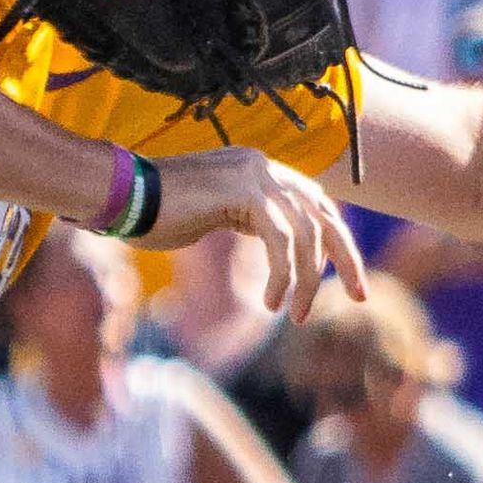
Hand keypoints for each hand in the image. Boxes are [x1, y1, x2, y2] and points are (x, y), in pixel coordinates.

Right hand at [146, 140, 359, 307]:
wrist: (120, 195)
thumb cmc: (157, 212)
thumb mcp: (217, 215)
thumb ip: (252, 221)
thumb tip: (280, 245)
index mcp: (262, 169)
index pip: (317, 206)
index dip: (336, 243)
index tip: (348, 280)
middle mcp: (265, 167)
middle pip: (325, 214)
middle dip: (346, 258)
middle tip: (362, 295)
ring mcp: (256, 175)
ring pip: (305, 234)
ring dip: (306, 281)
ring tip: (294, 315)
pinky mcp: (244, 192)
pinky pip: (281, 241)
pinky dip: (283, 276)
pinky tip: (272, 302)